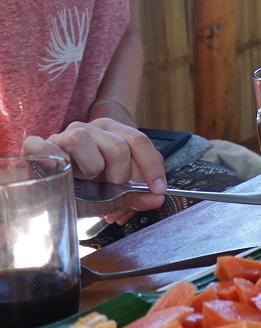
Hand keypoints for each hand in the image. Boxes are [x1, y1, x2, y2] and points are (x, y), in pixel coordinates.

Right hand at [22, 119, 166, 222]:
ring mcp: (62, 135)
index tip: (157, 189)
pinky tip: (62, 170)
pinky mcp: (36, 145)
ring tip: (89, 179)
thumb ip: (135, 196)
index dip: (151, 166)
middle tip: (114, 186)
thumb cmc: (83, 192)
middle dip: (122, 173)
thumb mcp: (113, 196)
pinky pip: (43, 144)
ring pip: (83, 138)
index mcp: (112, 134)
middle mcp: (89, 129)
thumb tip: (157, 198)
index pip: (139, 141)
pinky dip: (53, 157)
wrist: (49, 198)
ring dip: (92, 167)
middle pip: (117, 144)